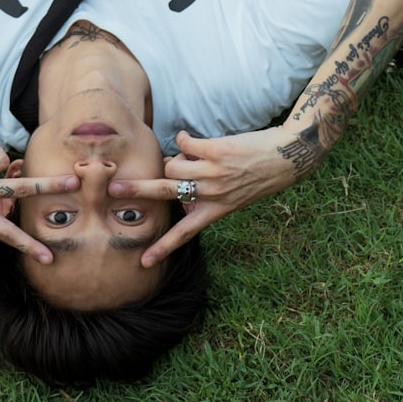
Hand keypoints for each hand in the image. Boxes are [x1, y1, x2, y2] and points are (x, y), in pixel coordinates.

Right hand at [108, 127, 297, 267]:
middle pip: (166, 194)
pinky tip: (187, 138)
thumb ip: (208, 199)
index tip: (144, 263)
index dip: (163, 248)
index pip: (185, 234)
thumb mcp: (235, 199)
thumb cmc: (260, 177)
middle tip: (113, 189)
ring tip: (186, 155)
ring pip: (173, 164)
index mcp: (216, 211)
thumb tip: (177, 189)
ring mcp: (213, 172)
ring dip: (174, 158)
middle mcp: (212, 194)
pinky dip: (182, 139)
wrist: (289, 157)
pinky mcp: (216, 151)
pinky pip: (184, 143)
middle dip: (138, 190)